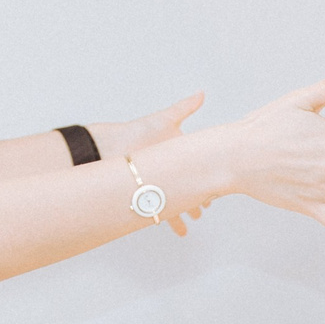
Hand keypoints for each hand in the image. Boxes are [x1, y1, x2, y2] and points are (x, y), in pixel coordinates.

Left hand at [86, 95, 212, 234]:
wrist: (110, 147)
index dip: (205, 180)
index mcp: (174, 157)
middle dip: (194, 202)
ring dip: (180, 215)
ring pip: (173, 204)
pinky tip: (175, 230)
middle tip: (201, 210)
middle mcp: (167, 173)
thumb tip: (202, 93)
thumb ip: (184, 108)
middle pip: (185, 190)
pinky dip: (166, 220)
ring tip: (185, 229)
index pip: (195, 171)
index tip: (214, 189)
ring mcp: (156, 186)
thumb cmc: (136, 132)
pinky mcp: (146, 197)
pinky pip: (159, 211)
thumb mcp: (164, 120)